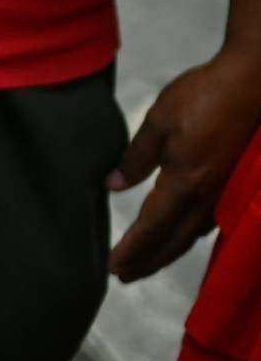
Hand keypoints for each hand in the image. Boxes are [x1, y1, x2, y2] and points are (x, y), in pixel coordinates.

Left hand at [111, 49, 260, 280]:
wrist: (253, 84)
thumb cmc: (204, 96)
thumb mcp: (159, 121)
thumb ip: (136, 157)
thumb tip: (113, 186)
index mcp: (185, 183)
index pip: (152, 227)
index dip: (132, 249)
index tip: (114, 267)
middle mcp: (208, 197)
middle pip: (174, 242)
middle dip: (148, 261)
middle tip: (124, 276)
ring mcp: (226, 193)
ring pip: (192, 235)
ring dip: (167, 252)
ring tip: (146, 262)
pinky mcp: (235, 184)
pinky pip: (208, 222)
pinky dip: (187, 236)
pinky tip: (180, 236)